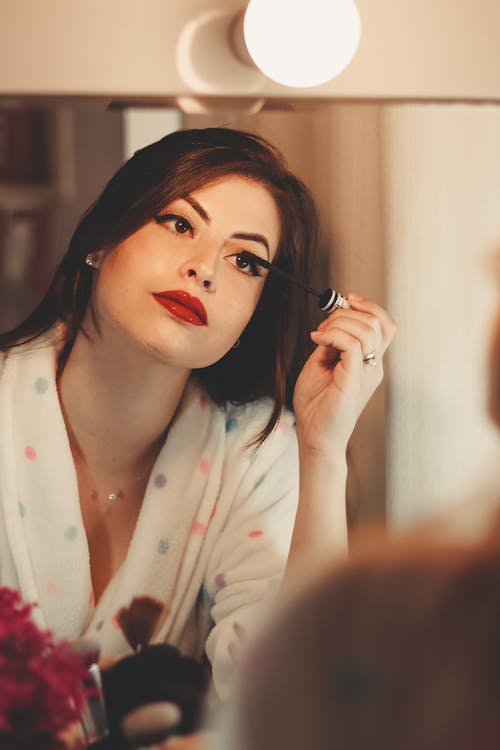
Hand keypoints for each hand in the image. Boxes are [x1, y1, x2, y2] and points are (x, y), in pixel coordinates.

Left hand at [293, 294, 395, 456]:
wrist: (315, 437)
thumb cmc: (317, 406)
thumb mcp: (321, 365)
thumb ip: (330, 345)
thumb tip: (330, 325)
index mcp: (369, 362)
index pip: (384, 325)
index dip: (369, 306)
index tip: (346, 300)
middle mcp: (373, 367)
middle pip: (378, 323)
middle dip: (348, 313)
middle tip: (324, 325)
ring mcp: (366, 374)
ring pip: (367, 330)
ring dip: (339, 323)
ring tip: (320, 334)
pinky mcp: (353, 381)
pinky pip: (353, 346)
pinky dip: (334, 335)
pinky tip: (318, 340)